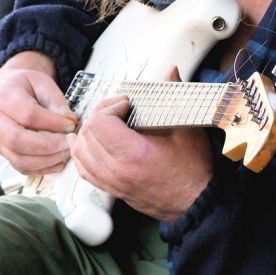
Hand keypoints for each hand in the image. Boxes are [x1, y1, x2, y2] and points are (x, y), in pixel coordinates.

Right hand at [0, 53, 76, 175]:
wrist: (4, 89)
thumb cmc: (24, 85)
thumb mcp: (41, 82)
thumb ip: (55, 100)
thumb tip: (69, 121)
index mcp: (6, 99)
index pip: (29, 115)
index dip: (53, 123)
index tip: (71, 124)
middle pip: (18, 141)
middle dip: (49, 146)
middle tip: (69, 142)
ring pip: (19, 159)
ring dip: (47, 160)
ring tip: (66, 152)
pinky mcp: (4, 153)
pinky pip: (21, 167)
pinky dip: (41, 169)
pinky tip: (58, 162)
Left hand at [67, 68, 212, 221]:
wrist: (195, 202)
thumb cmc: (193, 169)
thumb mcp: (187, 128)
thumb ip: (174, 96)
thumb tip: (170, 72)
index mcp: (134, 154)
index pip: (99, 124)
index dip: (110, 107)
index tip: (127, 105)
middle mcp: (117, 171)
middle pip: (87, 134)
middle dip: (99, 115)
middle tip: (119, 110)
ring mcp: (112, 182)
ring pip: (80, 152)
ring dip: (88, 133)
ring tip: (105, 122)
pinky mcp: (111, 189)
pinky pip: (83, 169)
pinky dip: (82, 153)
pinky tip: (86, 143)